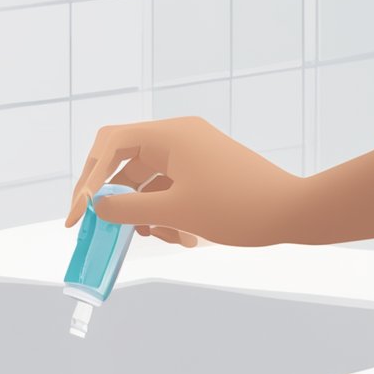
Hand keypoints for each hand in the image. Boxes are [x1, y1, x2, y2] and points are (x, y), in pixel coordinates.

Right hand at [64, 117, 302, 246]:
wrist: (294, 212)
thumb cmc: (237, 208)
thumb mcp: (175, 212)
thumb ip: (129, 210)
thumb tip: (96, 209)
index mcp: (170, 135)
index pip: (110, 145)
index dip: (87, 179)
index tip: (78, 215)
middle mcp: (178, 137)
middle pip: (124, 162)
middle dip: (112, 197)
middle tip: (95, 226)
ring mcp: (192, 153)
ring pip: (147, 180)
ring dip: (143, 211)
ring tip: (160, 238)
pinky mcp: (204, 171)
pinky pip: (169, 188)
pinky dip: (164, 212)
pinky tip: (179, 237)